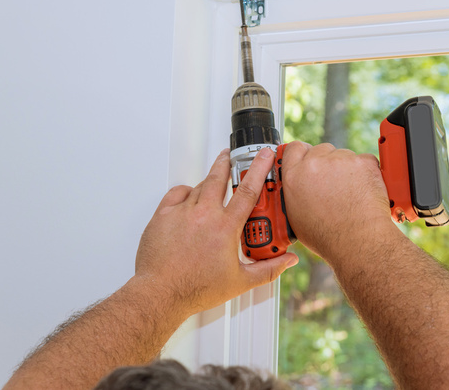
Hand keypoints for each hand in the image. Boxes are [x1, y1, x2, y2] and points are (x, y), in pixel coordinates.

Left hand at [134, 148, 298, 315]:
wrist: (161, 294)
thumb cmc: (195, 289)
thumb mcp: (240, 282)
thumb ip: (269, 269)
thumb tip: (287, 261)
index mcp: (225, 227)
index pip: (248, 190)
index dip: (259, 169)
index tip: (264, 155)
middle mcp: (204, 215)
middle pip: (220, 177)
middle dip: (228, 163)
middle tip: (233, 156)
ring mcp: (182, 213)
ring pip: (199, 186)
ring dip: (209, 181)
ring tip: (214, 182)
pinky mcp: (163, 216)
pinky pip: (177, 193)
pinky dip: (185, 192)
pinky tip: (189, 197)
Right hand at [281, 142, 391, 260]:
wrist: (357, 241)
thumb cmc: (328, 236)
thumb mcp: (296, 217)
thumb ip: (294, 192)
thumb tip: (298, 185)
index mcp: (294, 177)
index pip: (294, 148)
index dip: (303, 153)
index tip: (308, 158)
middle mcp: (314, 164)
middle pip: (320, 150)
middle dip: (327, 163)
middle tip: (335, 183)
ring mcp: (340, 161)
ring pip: (343, 155)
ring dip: (347, 168)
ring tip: (351, 193)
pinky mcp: (362, 162)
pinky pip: (364, 160)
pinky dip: (366, 172)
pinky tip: (363, 190)